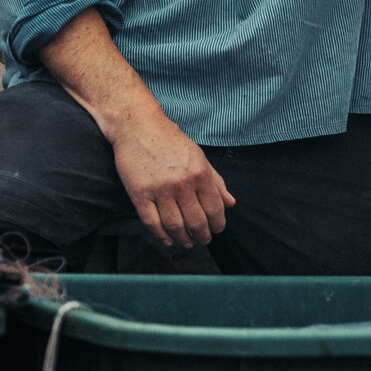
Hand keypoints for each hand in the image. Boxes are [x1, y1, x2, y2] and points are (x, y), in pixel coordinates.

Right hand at [111, 112, 234, 249]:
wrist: (139, 127)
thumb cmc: (170, 140)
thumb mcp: (199, 157)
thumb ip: (216, 181)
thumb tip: (231, 203)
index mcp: (200, 174)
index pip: (215, 208)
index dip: (217, 224)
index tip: (217, 230)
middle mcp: (182, 184)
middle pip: (196, 222)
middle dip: (202, 236)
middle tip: (202, 241)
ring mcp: (160, 191)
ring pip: (174, 226)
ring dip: (183, 239)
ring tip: (187, 243)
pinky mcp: (140, 195)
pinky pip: (152, 223)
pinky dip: (161, 236)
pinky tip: (167, 240)